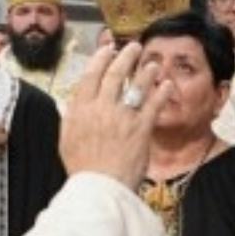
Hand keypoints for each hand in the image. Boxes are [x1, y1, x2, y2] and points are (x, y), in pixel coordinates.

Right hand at [59, 43, 170, 181]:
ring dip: (145, 71)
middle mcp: (101, 108)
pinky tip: (167, 85)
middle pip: (115, 74)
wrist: (99, 188)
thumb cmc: (83, 168)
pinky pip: (154, 104)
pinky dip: (161, 92)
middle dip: (125, 57)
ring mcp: (122, 117)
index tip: (108, 48)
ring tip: (152, 63)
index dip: (100, 58)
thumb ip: (71, 118)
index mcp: (81, 109)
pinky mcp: (141, 128)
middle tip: (133, 47)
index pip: (91, 75)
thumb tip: (73, 103)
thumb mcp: (67, 140)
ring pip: (136, 85)